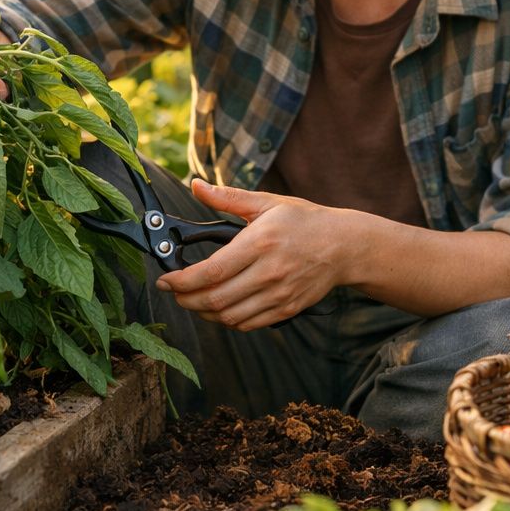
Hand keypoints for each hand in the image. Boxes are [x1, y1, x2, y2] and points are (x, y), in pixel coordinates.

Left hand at [156, 181, 341, 330]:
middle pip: (215, 299)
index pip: (211, 272)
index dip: (181, 281)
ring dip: (203, 313)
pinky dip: (226, 320)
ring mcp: (279, 295)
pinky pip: (247, 324)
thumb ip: (227, 197)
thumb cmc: (304, 221)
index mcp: (260, 243)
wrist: (344, 246)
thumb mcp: (267, 203)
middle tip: (174, 292)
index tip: (165, 280)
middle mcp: (269, 272)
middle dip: (186, 300)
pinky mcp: (286, 309)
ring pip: (229, 317)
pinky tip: (218, 308)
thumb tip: (195, 186)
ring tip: (193, 300)